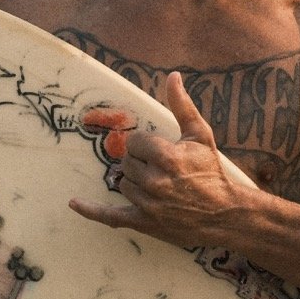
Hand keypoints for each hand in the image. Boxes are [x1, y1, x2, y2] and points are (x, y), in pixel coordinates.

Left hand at [69, 72, 245, 247]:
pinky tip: (74, 202)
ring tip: (155, 183)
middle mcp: (154, 181)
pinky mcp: (143, 222)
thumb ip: (182, 106)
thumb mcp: (200, 135)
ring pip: (121, 182)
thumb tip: (173, 76)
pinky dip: (91, 210)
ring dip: (132, 180)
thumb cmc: (211, 172)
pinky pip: (110, 216)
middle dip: (140, 161)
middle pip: (126, 162)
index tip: (158, 149)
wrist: (225, 214)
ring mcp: (147, 204)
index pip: (134, 142)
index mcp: (166, 157)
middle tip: (159, 167)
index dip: (145, 144)